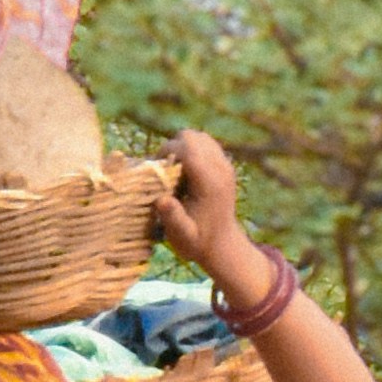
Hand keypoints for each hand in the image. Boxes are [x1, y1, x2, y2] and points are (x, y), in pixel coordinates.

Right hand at [152, 128, 274, 310]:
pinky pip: (205, 144)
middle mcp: (220, 168)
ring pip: (198, 136)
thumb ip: (173, 218)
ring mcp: (225, 164)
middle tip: (164, 171)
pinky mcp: (224, 165)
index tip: (157, 169)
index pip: (188, 148)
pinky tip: (185, 172)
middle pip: (192, 136)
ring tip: (174, 171)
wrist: (223, 245)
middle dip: (172, 148)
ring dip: (182, 148)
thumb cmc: (198, 242)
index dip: (167, 152)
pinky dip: (191, 151)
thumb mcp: (183, 236)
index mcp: (210, 182)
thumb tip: (162, 200)